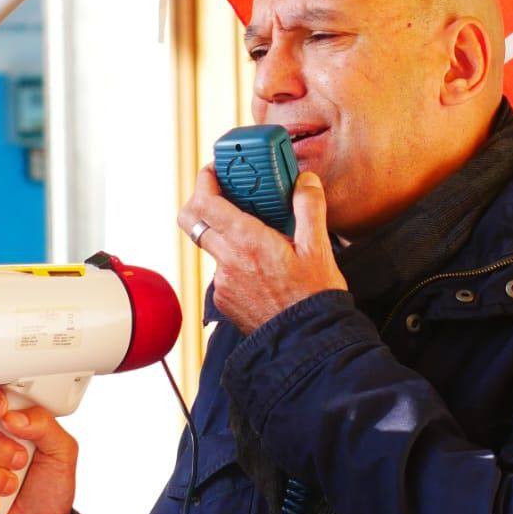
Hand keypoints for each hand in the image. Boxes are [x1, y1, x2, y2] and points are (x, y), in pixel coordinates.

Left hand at [178, 165, 347, 335]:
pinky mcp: (224, 301)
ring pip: (211, 246)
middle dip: (203, 201)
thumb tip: (304, 181)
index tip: (216, 169)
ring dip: (226, 233)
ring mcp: (222, 284)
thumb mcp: (319, 247)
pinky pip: (222, 270)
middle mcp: (227, 261)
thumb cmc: (313, 299)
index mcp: (247, 242)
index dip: (205, 180)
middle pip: (193, 221)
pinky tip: (262, 264)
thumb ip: (308, 207)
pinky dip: (235, 259)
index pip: (205, 202)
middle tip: (224, 192)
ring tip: (258, 232)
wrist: (306, 344)